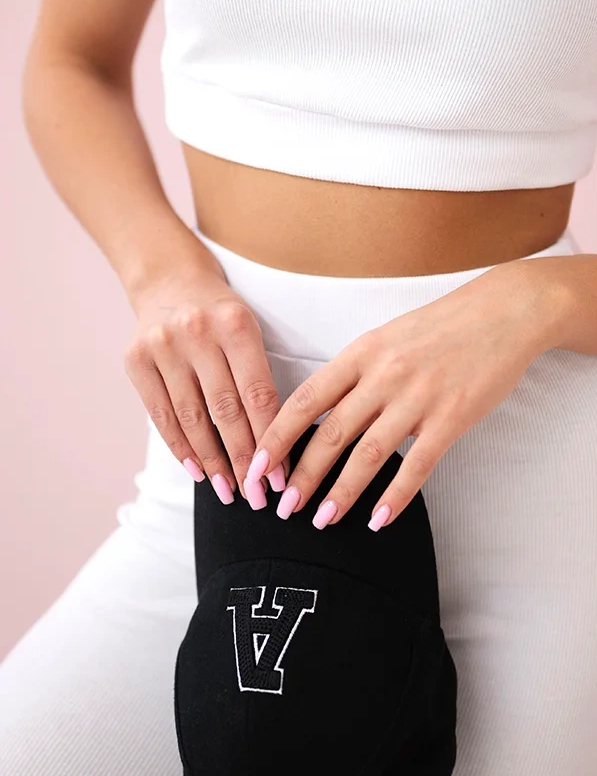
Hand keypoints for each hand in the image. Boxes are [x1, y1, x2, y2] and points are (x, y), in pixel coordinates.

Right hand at [123, 260, 288, 503]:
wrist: (170, 279)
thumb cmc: (221, 315)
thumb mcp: (249, 329)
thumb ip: (258, 377)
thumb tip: (276, 444)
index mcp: (236, 324)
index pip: (258, 393)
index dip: (270, 439)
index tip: (281, 475)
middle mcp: (198, 333)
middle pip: (225, 410)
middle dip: (244, 459)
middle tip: (257, 495)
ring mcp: (163, 346)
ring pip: (192, 418)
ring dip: (212, 461)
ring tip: (228, 489)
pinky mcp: (136, 359)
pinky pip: (160, 415)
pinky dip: (181, 446)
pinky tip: (197, 469)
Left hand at [244, 257, 572, 528]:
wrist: (504, 312)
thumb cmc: (443, 325)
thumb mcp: (389, 336)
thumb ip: (356, 371)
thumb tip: (321, 412)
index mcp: (363, 352)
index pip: (306, 400)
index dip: (277, 437)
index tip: (257, 465)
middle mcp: (385, 375)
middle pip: (331, 434)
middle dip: (302, 476)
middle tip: (283, 508)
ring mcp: (419, 397)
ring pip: (368, 455)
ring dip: (341, 493)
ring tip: (323, 519)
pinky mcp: (451, 417)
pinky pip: (417, 465)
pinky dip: (395, 496)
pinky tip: (379, 519)